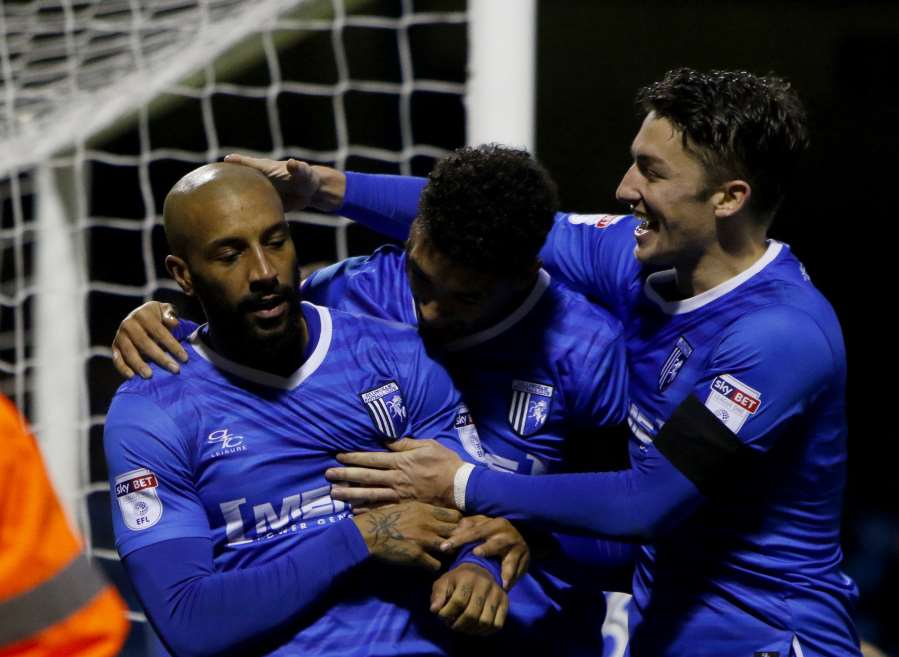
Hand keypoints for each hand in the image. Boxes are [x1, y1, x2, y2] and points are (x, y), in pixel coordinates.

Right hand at [112, 302, 186, 378]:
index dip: (172, 345)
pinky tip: (131, 376)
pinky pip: (117, 358)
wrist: (139, 316)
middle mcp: (129, 324)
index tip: (184, 358)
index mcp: (143, 314)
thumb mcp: (165, 309)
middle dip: (160, 358)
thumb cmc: (157, 316)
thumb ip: (170, 313)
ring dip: (139, 364)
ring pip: (129, 352)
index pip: (160, 332)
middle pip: (145, 343)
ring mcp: (120, 336)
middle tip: (174, 369)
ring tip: (149, 376)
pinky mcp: (115, 346)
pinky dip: (122, 368)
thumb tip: (174, 322)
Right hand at [223, 154, 345, 212]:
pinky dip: (244, 214)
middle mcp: (259, 180)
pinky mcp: (265, 204)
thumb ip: (296, 169)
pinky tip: (232, 223)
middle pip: (238, 181)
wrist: (313, 192)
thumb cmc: (306, 177)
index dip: (230, 165)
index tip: (213, 167)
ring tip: (212, 208)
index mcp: (263, 170)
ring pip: (243, 196)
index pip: (243, 165)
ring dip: (231, 201)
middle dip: (224, 184)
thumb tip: (292, 163)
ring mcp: (260, 192)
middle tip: (204, 188)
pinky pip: (252, 210)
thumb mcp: (301, 172)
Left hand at [326, 438, 462, 507]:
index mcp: (401, 462)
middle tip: (327, 475)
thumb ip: (405, 444)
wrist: (460, 487)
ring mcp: (399, 495)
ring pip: (370, 494)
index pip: (372, 458)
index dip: (354, 457)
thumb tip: (386, 439)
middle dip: (345, 475)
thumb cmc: (445, 463)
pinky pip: (382, 509)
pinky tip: (354, 511)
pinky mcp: (404, 507)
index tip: (339, 456)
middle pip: (366, 476)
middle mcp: (396, 479)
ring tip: (334, 493)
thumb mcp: (427, 445)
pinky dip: (367, 510)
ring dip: (350, 493)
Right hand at [352, 501, 460, 571]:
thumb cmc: (385, 518)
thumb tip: (437, 515)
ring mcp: (424, 540)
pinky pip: (436, 564)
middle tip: (454, 544)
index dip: (458, 524)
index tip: (455, 530)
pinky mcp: (417, 556)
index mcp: (426, 510)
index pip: (455, 516)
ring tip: (443, 556)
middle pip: (456, 531)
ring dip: (447, 553)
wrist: (369, 533)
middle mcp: (428, 523)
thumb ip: (424, 511)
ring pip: (449, 548)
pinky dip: (435, 566)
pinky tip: (430, 565)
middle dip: (457, 538)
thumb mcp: (407, 507)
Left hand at [430, 563, 507, 635]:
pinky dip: (485, 631)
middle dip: (458, 625)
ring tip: (463, 627)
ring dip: (471, 630)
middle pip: (471, 614)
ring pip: (485, 622)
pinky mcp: (505, 602)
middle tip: (452, 625)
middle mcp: (485, 584)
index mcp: (468, 577)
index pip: (458, 602)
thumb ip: (437, 595)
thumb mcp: (444, 582)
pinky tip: (476, 628)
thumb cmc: (458, 580)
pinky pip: (497, 625)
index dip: (447, 614)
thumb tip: (434, 609)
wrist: (480, 571)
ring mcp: (497, 594)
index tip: (441, 617)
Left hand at [441, 516, 529, 589]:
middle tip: (476, 553)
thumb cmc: (492, 532)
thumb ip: (466, 526)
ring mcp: (518, 549)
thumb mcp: (480, 524)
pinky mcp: (525, 561)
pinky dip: (511, 581)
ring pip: (510, 561)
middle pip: (496, 543)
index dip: (458, 539)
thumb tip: (451, 531)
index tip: (443, 548)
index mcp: (493, 524)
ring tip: (502, 582)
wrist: (519, 536)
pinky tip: (505, 589)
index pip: (474, 531)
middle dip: (487, 548)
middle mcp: (507, 535)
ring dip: (506, 571)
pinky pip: (517, 573)